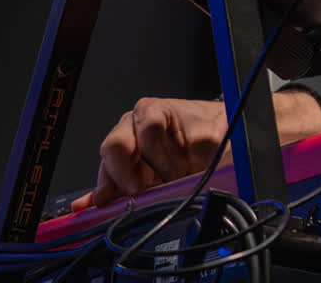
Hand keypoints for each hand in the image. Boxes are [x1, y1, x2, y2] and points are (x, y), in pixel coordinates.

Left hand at [69, 91, 320, 211]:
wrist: (236, 134)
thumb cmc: (192, 155)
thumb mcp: (150, 176)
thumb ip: (119, 187)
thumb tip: (84, 206)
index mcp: (128, 135)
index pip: (107, 157)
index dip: (108, 182)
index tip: (112, 201)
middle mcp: (140, 120)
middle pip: (115, 143)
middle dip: (128, 173)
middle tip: (144, 188)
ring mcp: (164, 114)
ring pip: (147, 139)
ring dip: (164, 166)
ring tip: (181, 173)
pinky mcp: (191, 114)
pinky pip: (180, 143)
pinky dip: (188, 159)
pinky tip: (198, 159)